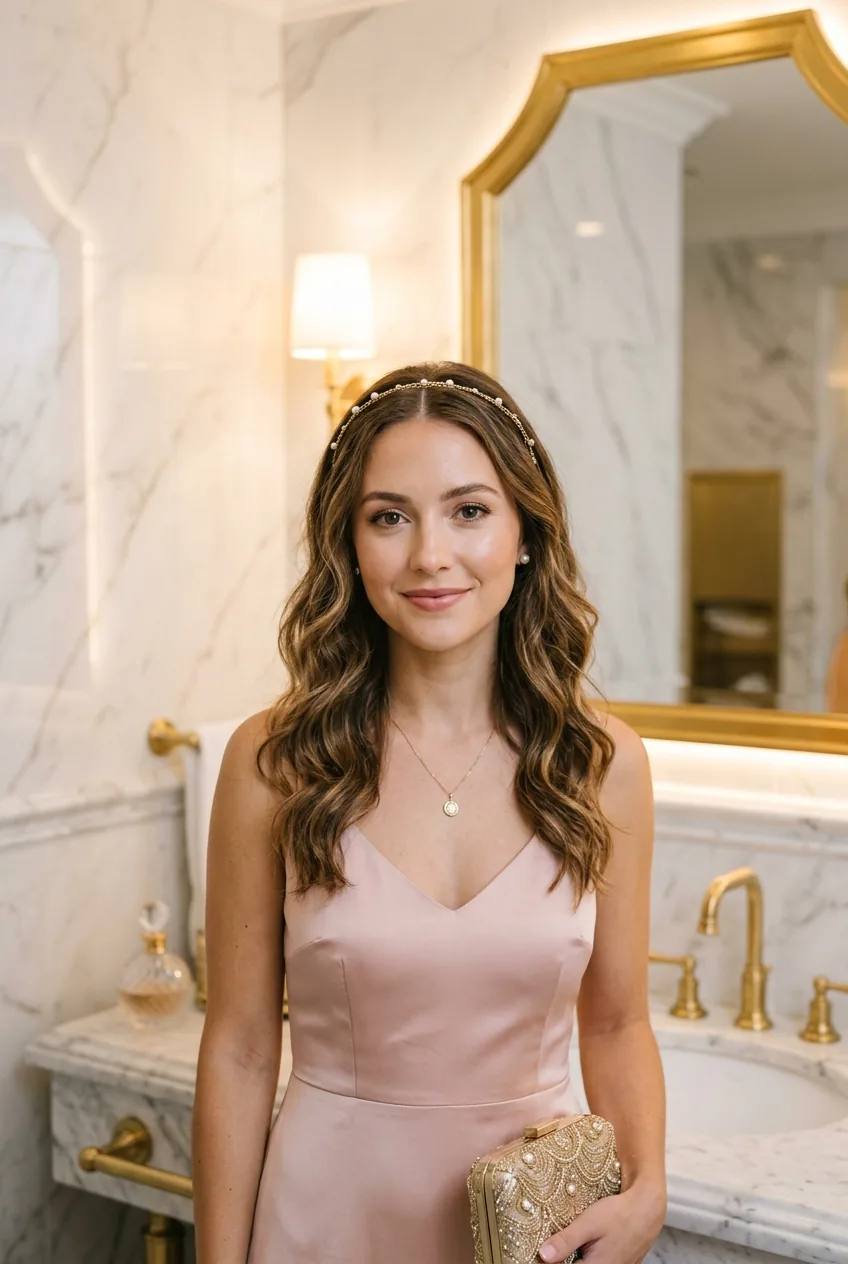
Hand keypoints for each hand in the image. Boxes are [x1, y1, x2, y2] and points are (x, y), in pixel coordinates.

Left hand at [537, 1184, 665, 1262]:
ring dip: (573, 1256)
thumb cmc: (619, 1214)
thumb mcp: (589, 1223)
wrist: (647, 1209)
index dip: (550, 1262)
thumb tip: (543, 1256)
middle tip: (550, 1245)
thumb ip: (566, 1241)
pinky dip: (585, 1255)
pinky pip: (595, 1261)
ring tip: (565, 1242)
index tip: (539, 1252)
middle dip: (561, 1258)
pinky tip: (583, 1243)